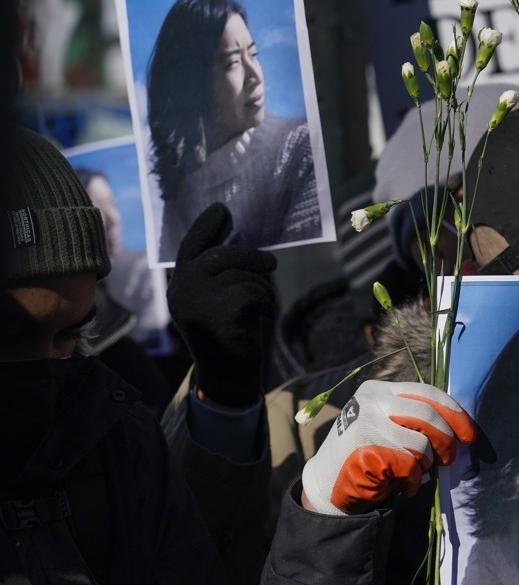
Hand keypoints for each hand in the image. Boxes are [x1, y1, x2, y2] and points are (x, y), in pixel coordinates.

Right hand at [167, 203, 276, 406]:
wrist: (228, 375)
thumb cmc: (230, 333)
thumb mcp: (220, 299)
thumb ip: (221, 272)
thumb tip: (238, 237)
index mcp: (179, 284)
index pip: (190, 246)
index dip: (206, 226)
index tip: (222, 209)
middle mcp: (181, 290)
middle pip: (222, 255)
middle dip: (252, 256)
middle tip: (272, 264)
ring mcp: (196, 302)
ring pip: (241, 275)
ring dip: (261, 288)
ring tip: (262, 306)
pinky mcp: (216, 315)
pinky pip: (252, 293)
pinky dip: (265, 303)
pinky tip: (262, 318)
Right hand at [301, 380, 475, 514]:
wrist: (326, 485)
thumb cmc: (367, 455)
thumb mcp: (388, 425)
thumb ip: (414, 419)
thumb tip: (459, 425)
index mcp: (380, 390)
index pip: (426, 393)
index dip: (453, 412)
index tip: (468, 434)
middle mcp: (371, 401)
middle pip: (427, 415)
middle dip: (446, 440)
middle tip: (449, 459)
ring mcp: (366, 423)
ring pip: (421, 443)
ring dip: (426, 465)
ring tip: (415, 474)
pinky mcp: (365, 449)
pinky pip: (408, 465)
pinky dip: (412, 481)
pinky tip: (403, 487)